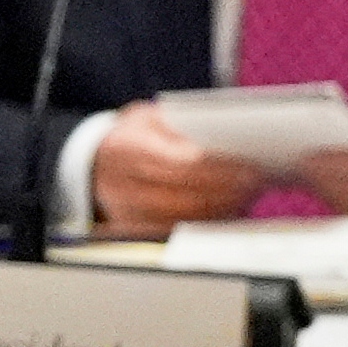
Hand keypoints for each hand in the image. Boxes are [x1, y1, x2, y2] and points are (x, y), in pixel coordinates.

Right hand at [84, 101, 262, 230]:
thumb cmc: (128, 136)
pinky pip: (179, 229)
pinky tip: (226, 208)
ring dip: (221, 207)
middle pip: (188, 195)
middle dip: (228, 190)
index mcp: (128, 149)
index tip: (249, 167)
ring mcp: (127, 211)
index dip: (221, 169)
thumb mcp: (147, 117)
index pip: (183, 164)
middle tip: (256, 182)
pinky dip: (206, 220)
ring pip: (186, 216)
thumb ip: (181, 126)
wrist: (91, 164)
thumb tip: (227, 137)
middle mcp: (124, 184)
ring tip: (247, 194)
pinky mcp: (135, 228)